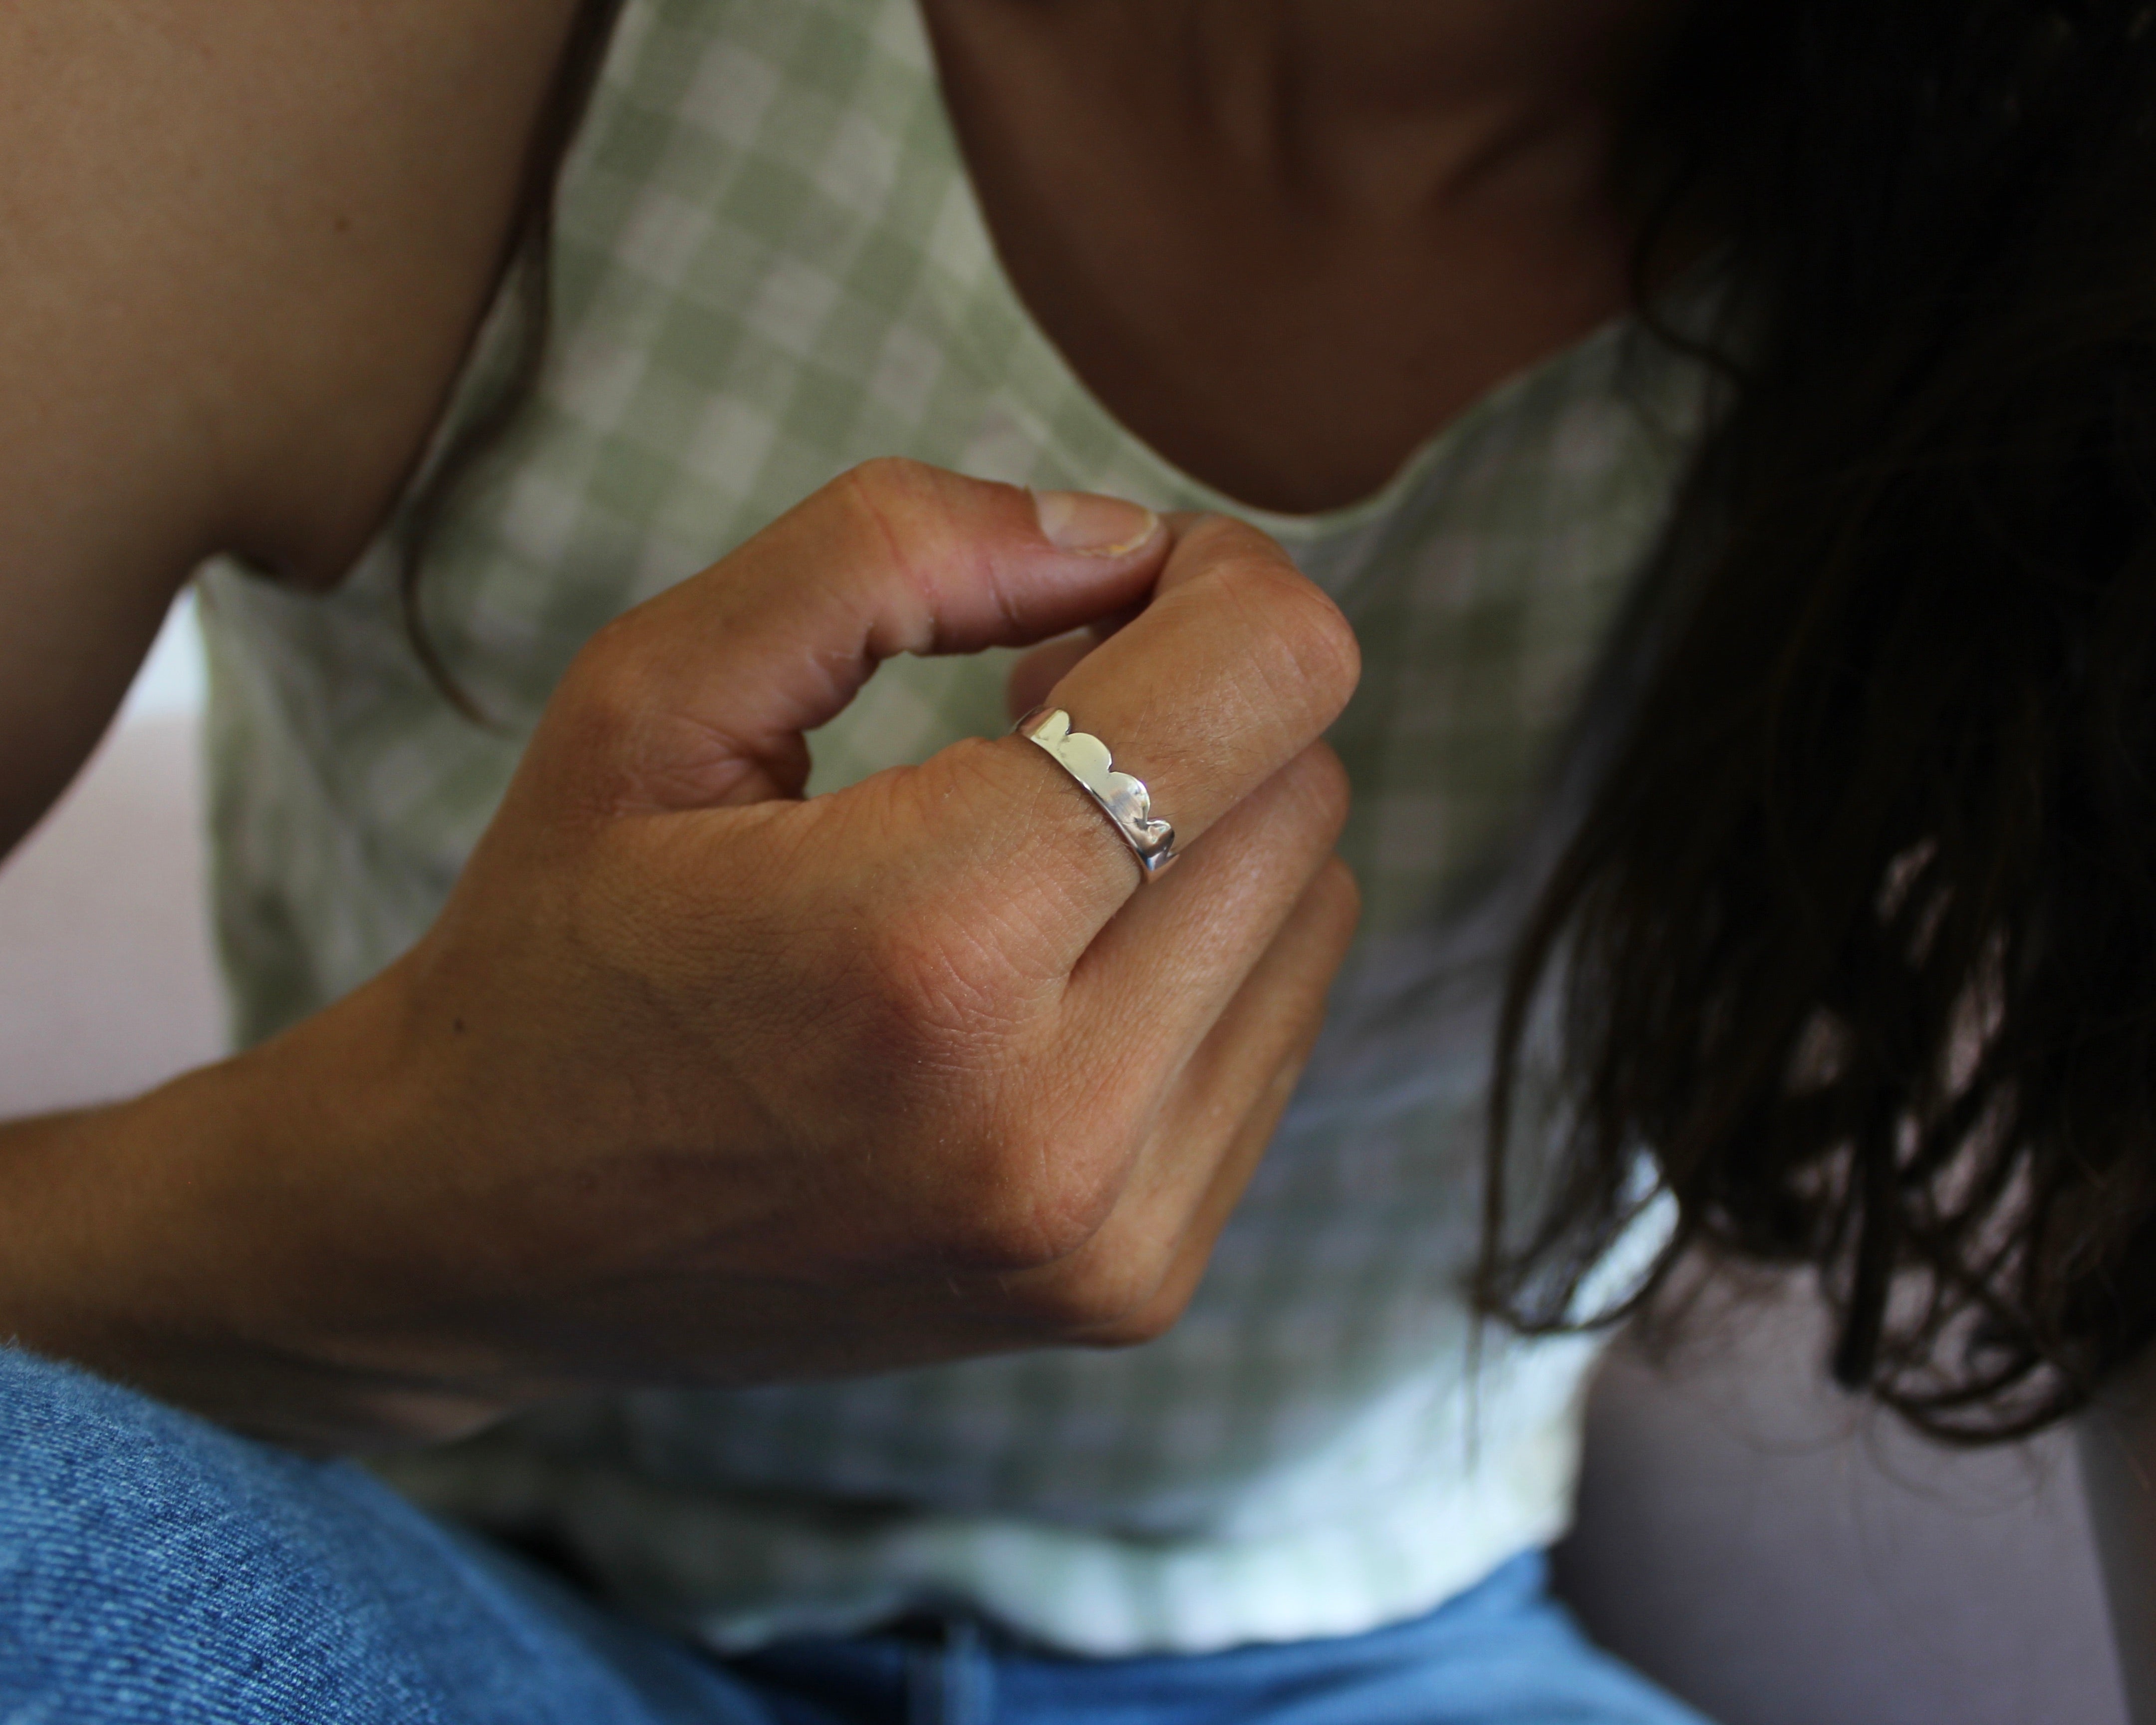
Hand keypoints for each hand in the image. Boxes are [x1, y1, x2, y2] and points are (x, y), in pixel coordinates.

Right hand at [17, 461, 1359, 1446]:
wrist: (489, 1241)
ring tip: (1035, 840)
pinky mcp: (1133, 1289)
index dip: (1225, 580)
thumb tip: (1123, 542)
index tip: (1125, 581)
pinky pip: (1276, 1039)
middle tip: (1041, 707)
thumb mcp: (655, 691)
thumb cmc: (560, 945)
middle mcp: (1054, 1120)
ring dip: (1210, 830)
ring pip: (1315, 914)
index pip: (1262, 681)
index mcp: (926, 943)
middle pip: (1303, 792)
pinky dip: (1202, 958)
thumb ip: (889, 552)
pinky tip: (1055, 959)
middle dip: (1201, 706)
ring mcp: (1108, 1231)